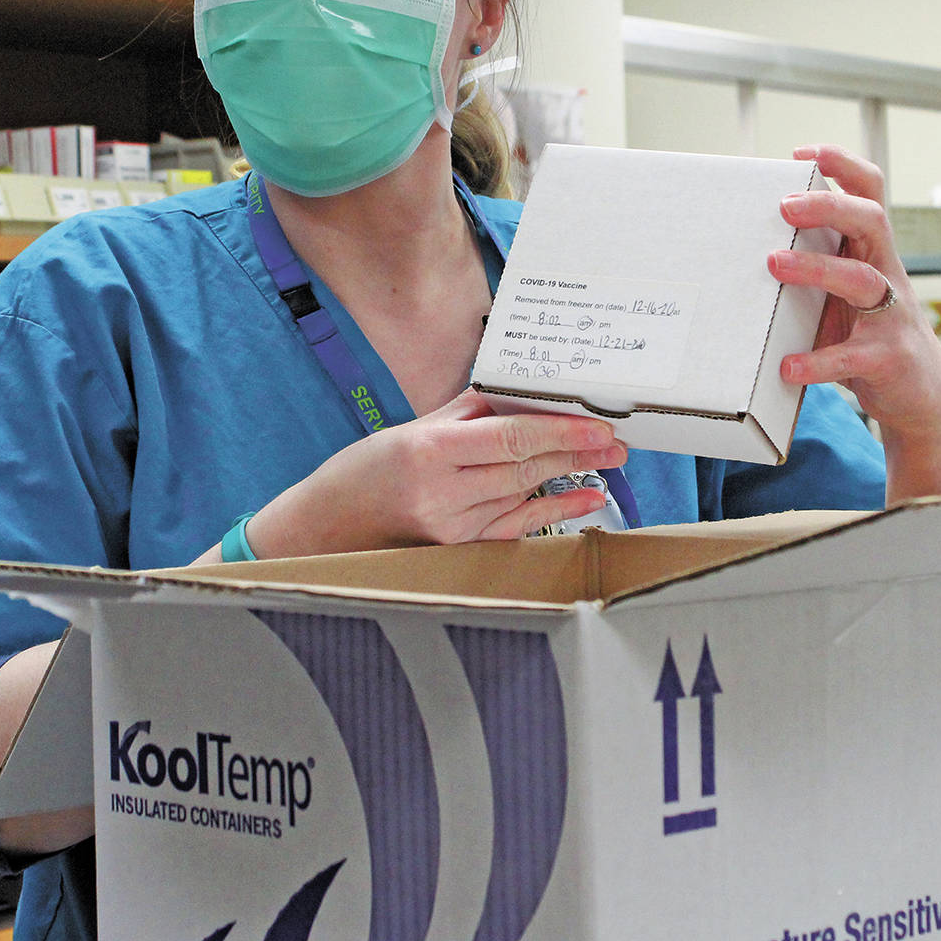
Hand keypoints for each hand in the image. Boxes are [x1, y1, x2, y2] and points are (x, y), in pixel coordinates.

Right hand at [245, 389, 626, 557]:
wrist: (324, 527)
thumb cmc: (364, 470)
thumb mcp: (411, 429)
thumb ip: (468, 412)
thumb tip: (522, 392)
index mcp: (428, 452)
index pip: (509, 438)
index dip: (559, 430)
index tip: (596, 423)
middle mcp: (441, 494)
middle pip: (524, 468)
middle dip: (575, 452)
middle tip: (616, 440)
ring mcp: (450, 527)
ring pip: (523, 495)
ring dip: (570, 477)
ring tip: (609, 461)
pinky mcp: (456, 548)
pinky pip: (516, 526)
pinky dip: (554, 510)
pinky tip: (587, 500)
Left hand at [768, 143, 940, 499]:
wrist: (922, 398)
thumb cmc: (870, 338)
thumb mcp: (844, 297)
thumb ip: (815, 269)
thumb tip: (751, 245)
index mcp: (874, 254)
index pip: (869, 193)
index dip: (842, 165)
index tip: (801, 153)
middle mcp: (888, 276)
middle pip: (871, 222)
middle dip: (830, 206)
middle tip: (784, 206)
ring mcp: (892, 317)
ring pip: (861, 280)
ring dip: (816, 268)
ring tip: (773, 265)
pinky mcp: (888, 359)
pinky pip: (852, 355)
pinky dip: (817, 361)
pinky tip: (788, 367)